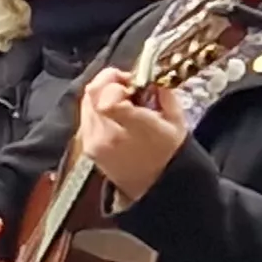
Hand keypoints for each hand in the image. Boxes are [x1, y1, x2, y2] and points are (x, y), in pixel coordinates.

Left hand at [78, 64, 190, 200]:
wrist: (155, 187)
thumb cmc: (170, 153)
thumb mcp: (176, 120)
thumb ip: (162, 93)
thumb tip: (150, 74)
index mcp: (134, 129)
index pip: (106, 100)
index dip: (112, 81)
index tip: (128, 78)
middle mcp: (107, 136)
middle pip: (92, 94)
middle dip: (108, 82)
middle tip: (127, 84)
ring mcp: (93, 143)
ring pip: (85, 102)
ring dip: (102, 93)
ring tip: (124, 99)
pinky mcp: (86, 147)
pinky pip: (85, 116)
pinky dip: (97, 107)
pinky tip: (115, 113)